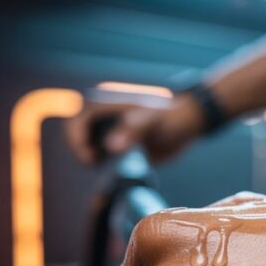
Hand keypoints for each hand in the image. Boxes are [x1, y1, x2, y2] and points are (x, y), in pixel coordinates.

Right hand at [64, 96, 204, 164]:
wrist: (188, 123)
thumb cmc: (172, 118)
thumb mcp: (154, 123)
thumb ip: (133, 132)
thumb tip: (112, 147)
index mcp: (108, 102)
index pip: (78, 119)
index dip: (77, 139)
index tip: (88, 157)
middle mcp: (104, 111)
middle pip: (77, 129)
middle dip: (80, 147)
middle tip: (93, 163)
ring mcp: (109, 124)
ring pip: (86, 139)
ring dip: (87, 152)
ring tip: (99, 162)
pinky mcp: (117, 136)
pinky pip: (98, 146)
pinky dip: (97, 155)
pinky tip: (105, 162)